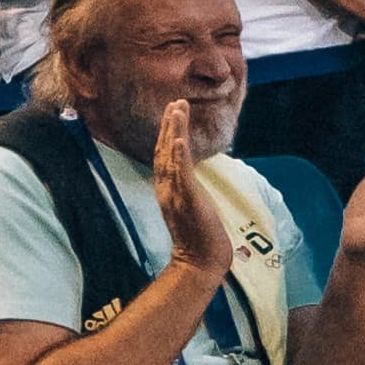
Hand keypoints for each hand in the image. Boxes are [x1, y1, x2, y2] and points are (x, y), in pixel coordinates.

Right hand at [153, 98, 232, 284]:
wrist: (200, 262)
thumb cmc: (200, 239)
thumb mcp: (192, 208)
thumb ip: (187, 191)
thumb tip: (189, 179)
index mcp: (167, 189)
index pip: (164, 155)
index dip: (167, 133)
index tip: (173, 112)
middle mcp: (167, 188)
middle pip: (164, 150)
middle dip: (169, 125)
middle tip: (175, 102)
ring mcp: (175, 194)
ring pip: (170, 157)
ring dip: (172, 132)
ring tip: (176, 109)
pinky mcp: (186, 201)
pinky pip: (180, 175)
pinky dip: (177, 157)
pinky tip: (178, 141)